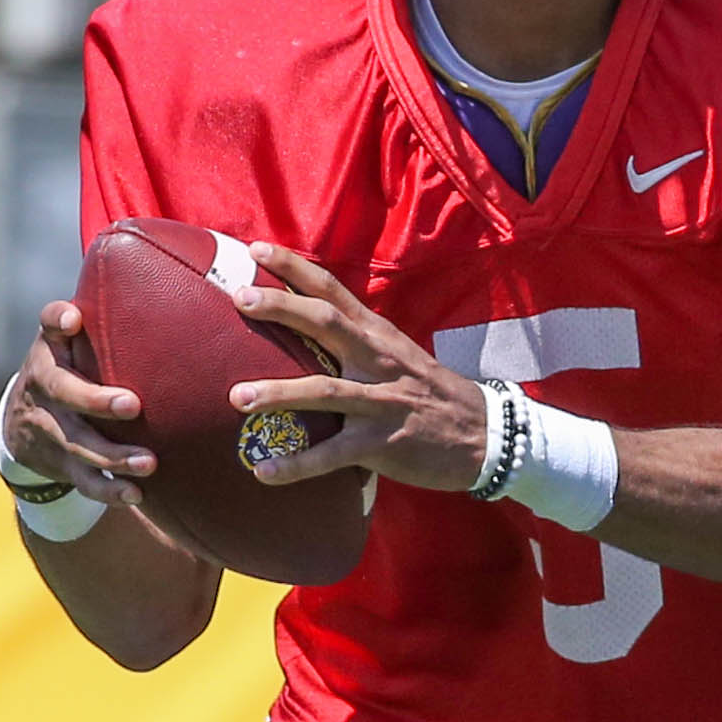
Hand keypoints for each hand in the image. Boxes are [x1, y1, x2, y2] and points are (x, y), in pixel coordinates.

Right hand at [7, 301, 157, 502]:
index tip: (72, 317)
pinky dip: (109, 491)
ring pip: (79, 446)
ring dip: (113, 457)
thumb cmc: (64, 368)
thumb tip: (105, 291)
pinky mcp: (62, 464)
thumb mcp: (65, 341)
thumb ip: (85, 318)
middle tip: (131, 404)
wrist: (22, 423)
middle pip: (66, 396)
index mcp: (49, 354)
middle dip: (96, 401)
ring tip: (148, 463)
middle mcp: (43, 390)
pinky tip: (136, 494)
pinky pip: (84, 482)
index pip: (48, 329)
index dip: (58, 321)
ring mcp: (51, 431)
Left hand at [225, 244, 491, 492]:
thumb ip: (357, 340)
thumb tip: (308, 324)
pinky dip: (297, 465)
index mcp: (378, 336)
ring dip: (278, 393)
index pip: (333, 290)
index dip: (294, 268)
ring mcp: (381, 402)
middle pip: (326, 323)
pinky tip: (263, 471)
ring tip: (236, 397)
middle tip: (239, 297)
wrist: (485, 437)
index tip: (256, 249)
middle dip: (282, 308)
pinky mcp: (383, 445)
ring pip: (324, 391)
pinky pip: (333, 456)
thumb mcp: (398, 355)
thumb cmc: (431, 394)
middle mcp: (378, 361)